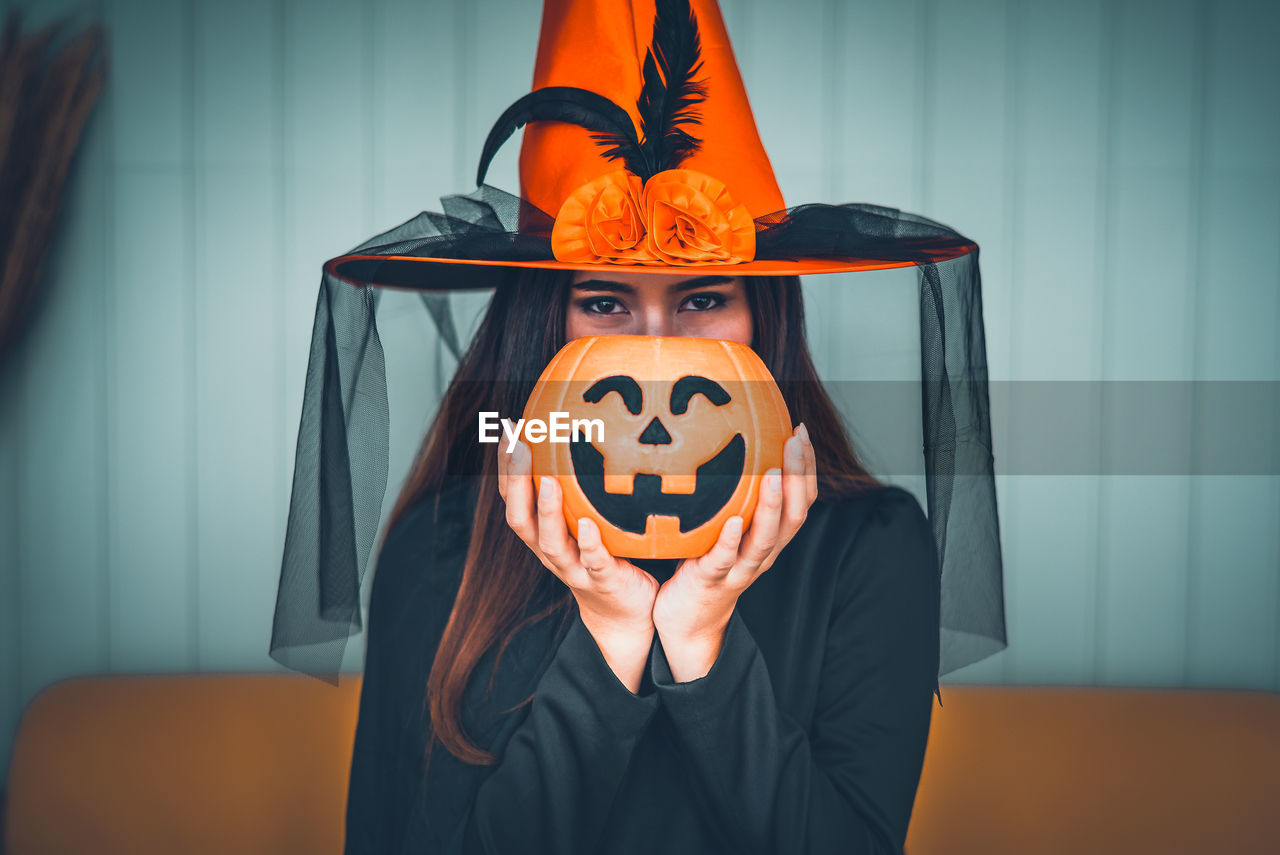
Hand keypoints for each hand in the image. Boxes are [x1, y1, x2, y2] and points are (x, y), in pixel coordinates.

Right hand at [498, 439, 657, 692]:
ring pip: (552, 543)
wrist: (625, 612)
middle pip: (521, 519)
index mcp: (543, 535)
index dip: (507, 467)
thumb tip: (592, 433)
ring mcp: (575, 569)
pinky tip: (588, 524)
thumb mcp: (589, 519)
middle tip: (518, 444)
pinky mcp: (602, 582)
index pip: (515, 498)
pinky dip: (588, 544)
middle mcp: (551, 552)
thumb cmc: (605, 556)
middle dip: (516, 482)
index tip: (508, 429)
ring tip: (549, 482)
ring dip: (547, 512)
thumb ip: (584, 488)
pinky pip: (593, 562)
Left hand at [652, 424, 817, 681]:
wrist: (685, 621)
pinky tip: (734, 521)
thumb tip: (718, 442)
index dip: (806, 468)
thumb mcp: (722, 527)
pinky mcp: (712, 581)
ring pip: (766, 540)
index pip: (799, 500)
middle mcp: (761, 554)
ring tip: (775, 474)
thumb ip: (728, 496)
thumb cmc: (703, 565)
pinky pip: (726, 560)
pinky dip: (732, 540)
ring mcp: (739, 569)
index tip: (800, 431)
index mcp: (767, 539)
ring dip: (773, 506)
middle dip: (798, 477)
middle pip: (793, 517)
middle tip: (795, 441)